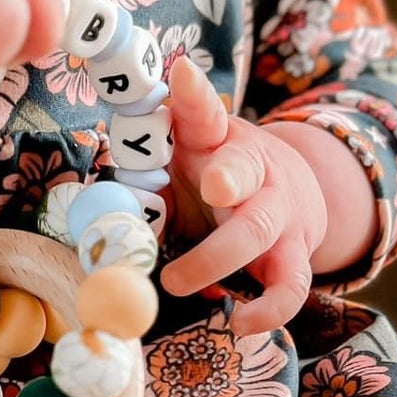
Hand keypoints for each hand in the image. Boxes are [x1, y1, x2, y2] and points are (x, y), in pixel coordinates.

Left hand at [159, 55, 327, 334]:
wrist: (296, 190)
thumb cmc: (219, 176)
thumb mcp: (187, 161)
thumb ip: (146, 180)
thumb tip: (100, 220)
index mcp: (219, 139)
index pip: (207, 111)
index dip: (194, 95)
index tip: (182, 72)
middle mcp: (254, 172)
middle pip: (243, 171)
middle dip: (228, 178)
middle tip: (211, 187)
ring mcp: (279, 214)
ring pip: (260, 233)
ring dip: (219, 257)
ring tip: (177, 280)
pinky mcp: (295, 255)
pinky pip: (290, 287)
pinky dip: (266, 311)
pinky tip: (237, 324)